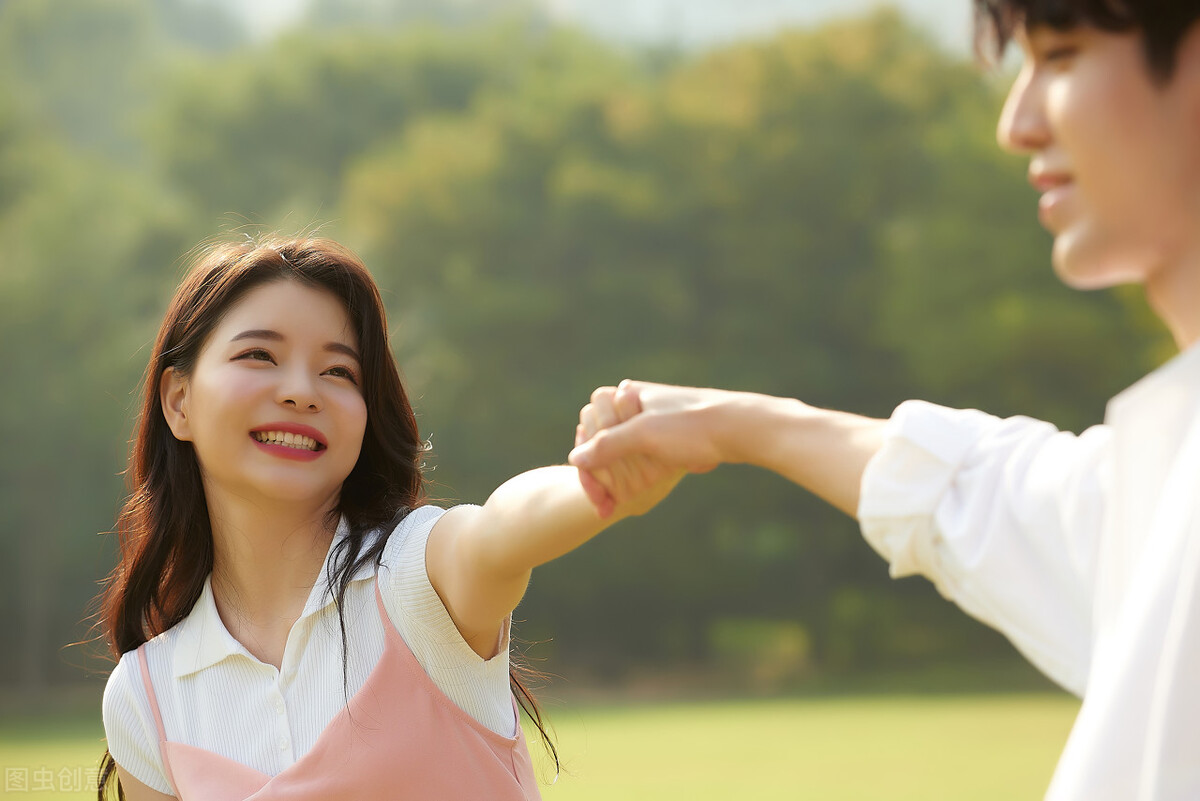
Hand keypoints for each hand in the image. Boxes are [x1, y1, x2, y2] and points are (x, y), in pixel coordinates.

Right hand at [574, 383, 686, 517]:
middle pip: (604, 443)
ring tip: (617, 506)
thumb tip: (575, 459)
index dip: (588, 468)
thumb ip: (607, 445)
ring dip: (617, 480)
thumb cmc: (691, 425)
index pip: (589, 431)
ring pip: (624, 452)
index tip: (598, 499)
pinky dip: (637, 475)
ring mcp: (655, 419)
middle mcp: (637, 403)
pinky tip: (639, 495)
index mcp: (626, 395)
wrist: (742, 426)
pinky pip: (644, 456)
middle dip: (602, 477)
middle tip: (606, 507)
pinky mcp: (673, 434)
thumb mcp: (644, 435)